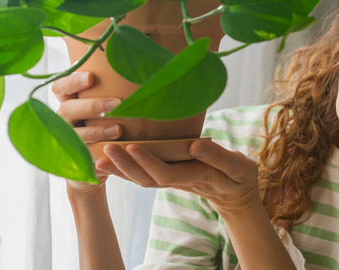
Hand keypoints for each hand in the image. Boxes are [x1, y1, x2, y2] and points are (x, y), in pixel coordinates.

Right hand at [51, 72, 123, 193]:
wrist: (97, 164)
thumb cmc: (105, 125)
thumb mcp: (104, 106)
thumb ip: (111, 89)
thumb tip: (141, 64)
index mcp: (68, 101)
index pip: (60, 87)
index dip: (72, 81)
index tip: (91, 77)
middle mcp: (63, 119)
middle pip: (67, 109)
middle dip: (92, 106)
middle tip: (116, 103)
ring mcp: (67, 140)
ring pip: (75, 134)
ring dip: (97, 131)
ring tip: (118, 130)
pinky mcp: (75, 159)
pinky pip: (82, 156)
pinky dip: (98, 153)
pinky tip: (112, 150)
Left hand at [100, 139, 260, 216]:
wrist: (236, 195)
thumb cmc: (239, 177)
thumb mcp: (238, 166)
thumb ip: (217, 156)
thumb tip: (194, 144)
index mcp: (195, 176)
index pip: (166, 173)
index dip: (147, 162)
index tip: (131, 147)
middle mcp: (180, 181)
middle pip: (147, 179)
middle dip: (125, 165)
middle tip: (106, 148)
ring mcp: (173, 181)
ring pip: (142, 180)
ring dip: (120, 169)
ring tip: (100, 156)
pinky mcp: (169, 177)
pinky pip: (144, 176)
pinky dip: (125, 170)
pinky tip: (110, 162)